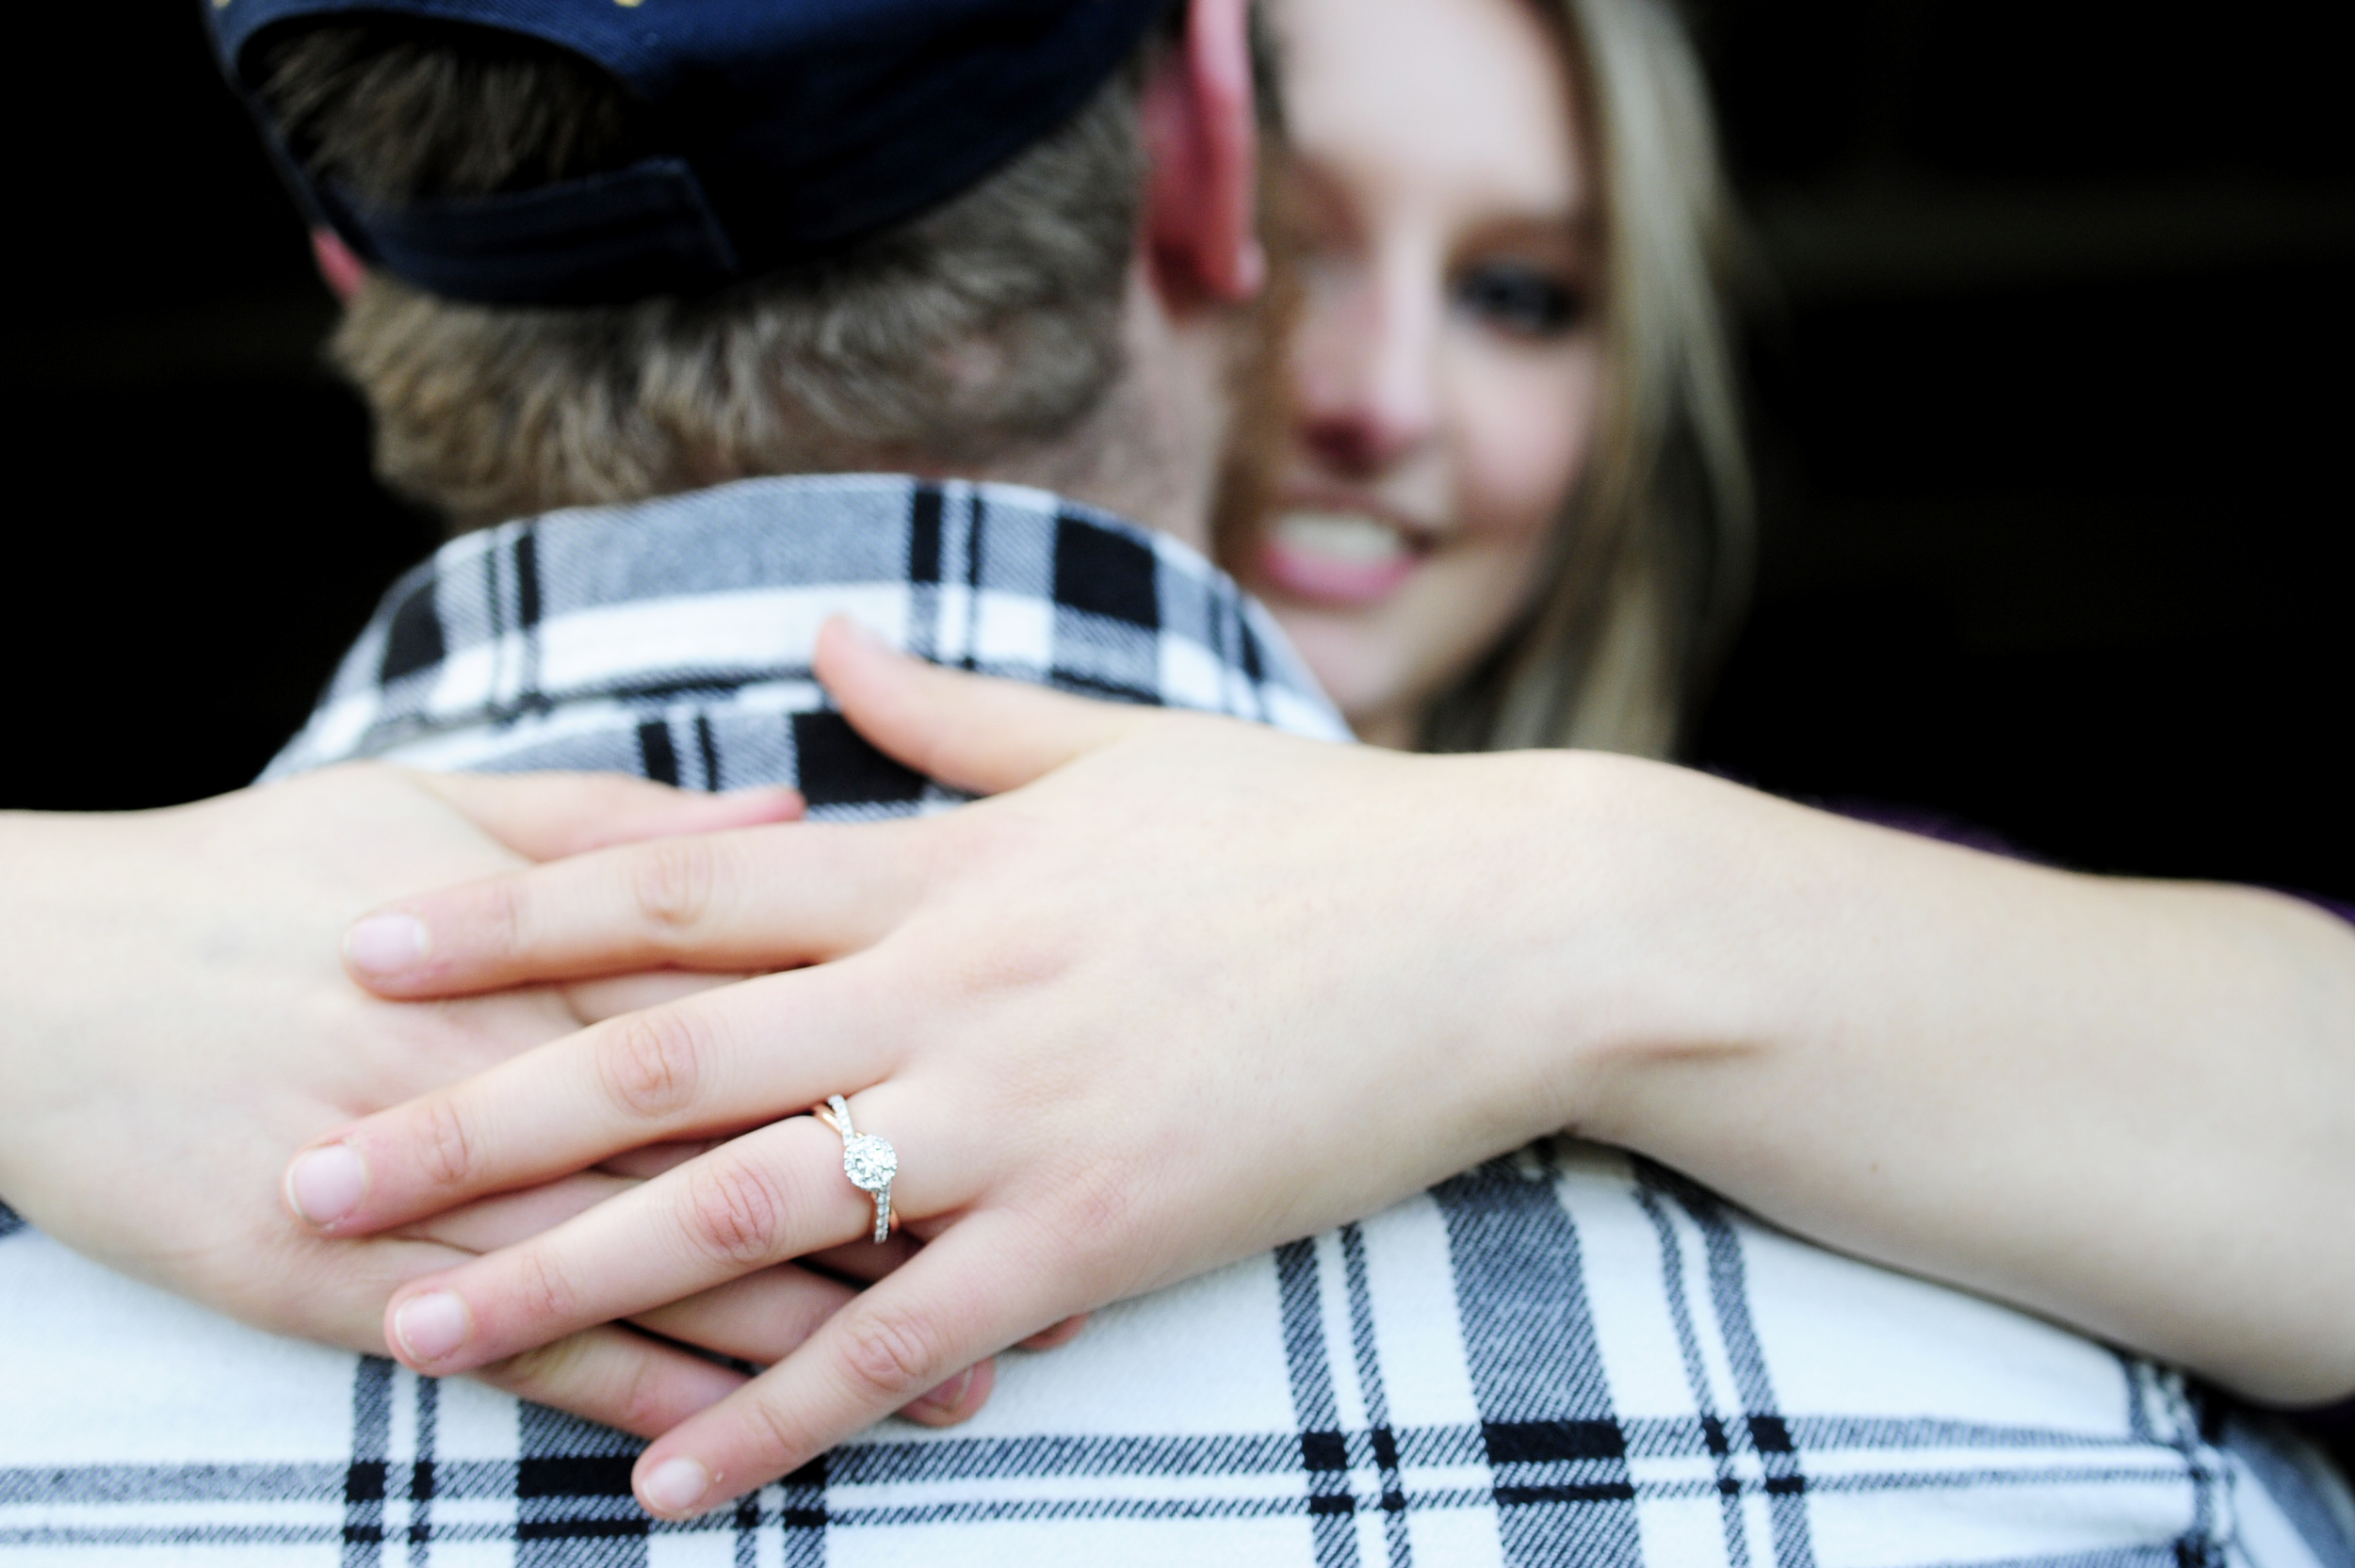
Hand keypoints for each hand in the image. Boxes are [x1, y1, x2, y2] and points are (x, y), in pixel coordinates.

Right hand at [0, 765, 996, 1430]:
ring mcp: (428, 1185)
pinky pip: (520, 1355)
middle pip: (753, 1149)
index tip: (1055, 1102)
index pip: (778, 1008)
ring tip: (966, 1385)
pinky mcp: (338, 1285)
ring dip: (821, 1341)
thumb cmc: (248, 873)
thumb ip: (627, 826)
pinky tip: (746, 1442)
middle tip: (1071, 1277)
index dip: (929, 1066)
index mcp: (558, 937)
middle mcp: (516, 1062)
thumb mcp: (433, 805)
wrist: (22, 972)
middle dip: (920, 1222)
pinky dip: (641, 1400)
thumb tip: (796, 818)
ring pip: (661, 1271)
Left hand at [287, 620, 1599, 1516]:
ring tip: (419, 1341)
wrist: (1504, 930)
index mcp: (946, 864)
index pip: (683, 882)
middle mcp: (952, 988)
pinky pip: (906, 1340)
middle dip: (473, 1123)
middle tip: (311, 1177)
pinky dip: (780, 1412)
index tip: (366, 950)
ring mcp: (1022, 1117)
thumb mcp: (1119, 747)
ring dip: (572, 1280)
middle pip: (667, 1056)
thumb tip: (823, 649)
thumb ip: (950, 714)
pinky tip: (668, 1474)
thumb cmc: (1312, 834)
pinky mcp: (1103, 1232)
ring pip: (752, 1207)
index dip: (513, 918)